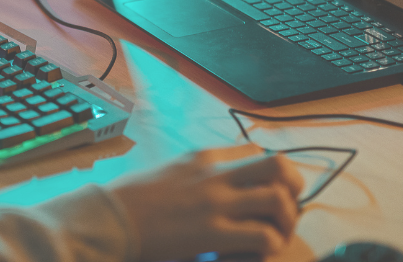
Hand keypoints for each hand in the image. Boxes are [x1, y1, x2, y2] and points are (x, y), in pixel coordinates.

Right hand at [108, 144, 304, 260]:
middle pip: (279, 167)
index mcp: (203, 158)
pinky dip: (268, 248)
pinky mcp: (212, 232)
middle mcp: (215, 174)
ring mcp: (216, 202)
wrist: (109, 217)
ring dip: (285, 223)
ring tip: (273, 238)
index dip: (271, 174)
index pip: (256, 152)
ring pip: (279, 201)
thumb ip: (194, 175)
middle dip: (293, 190)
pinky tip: (255, 254)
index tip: (266, 193)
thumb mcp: (167, 172)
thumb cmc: (131, 200)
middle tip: (283, 213)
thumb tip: (214, 188)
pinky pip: (264, 237)